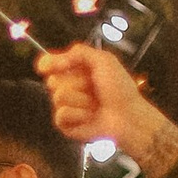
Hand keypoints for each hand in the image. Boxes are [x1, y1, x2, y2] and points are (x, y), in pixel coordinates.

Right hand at [34, 42, 177, 177]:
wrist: (128, 116)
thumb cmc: (120, 89)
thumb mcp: (104, 60)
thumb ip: (78, 52)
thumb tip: (50, 61)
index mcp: (77, 71)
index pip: (50, 64)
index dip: (50, 63)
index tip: (49, 66)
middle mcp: (70, 88)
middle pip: (52, 80)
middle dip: (74, 82)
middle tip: (92, 87)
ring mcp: (68, 106)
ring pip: (58, 97)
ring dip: (80, 100)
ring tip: (95, 104)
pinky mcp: (67, 124)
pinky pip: (60, 115)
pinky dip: (78, 114)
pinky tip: (90, 116)